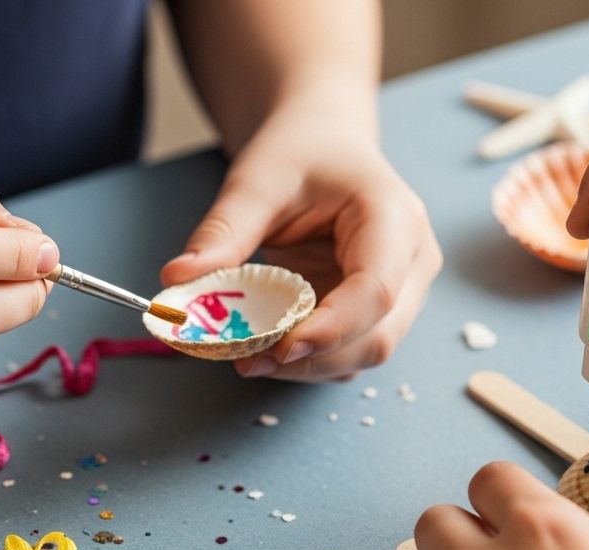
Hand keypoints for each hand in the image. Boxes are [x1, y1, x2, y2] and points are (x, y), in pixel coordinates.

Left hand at [160, 109, 440, 380]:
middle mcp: (411, 263)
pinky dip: (307, 360)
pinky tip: (267, 348)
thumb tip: (177, 278)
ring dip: (307, 366)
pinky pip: (347, 351)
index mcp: (395, 220)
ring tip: (247, 356)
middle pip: (377, 335)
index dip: (332, 329)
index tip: (279, 350)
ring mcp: (401, 292)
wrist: (323, 144)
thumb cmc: (301, 152)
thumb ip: (223, 231)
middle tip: (246, 361)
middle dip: (313, 359)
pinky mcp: (377, 313)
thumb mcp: (256, 180)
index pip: (376, 290)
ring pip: (364, 353)